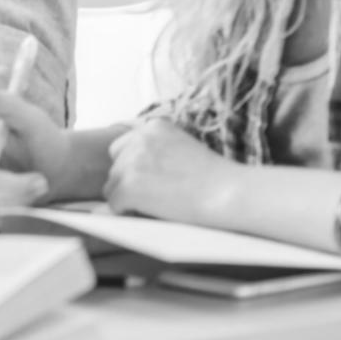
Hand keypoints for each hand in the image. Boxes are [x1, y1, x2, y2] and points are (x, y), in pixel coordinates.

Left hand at [105, 118, 235, 220]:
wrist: (228, 193)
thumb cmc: (214, 178)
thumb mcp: (183, 147)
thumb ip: (157, 150)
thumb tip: (134, 170)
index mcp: (154, 126)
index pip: (125, 146)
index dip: (135, 167)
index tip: (151, 180)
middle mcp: (139, 139)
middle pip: (116, 164)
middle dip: (128, 180)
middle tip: (154, 195)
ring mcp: (132, 161)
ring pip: (112, 184)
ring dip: (128, 197)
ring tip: (157, 204)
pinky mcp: (129, 185)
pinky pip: (114, 203)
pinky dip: (127, 211)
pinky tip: (149, 213)